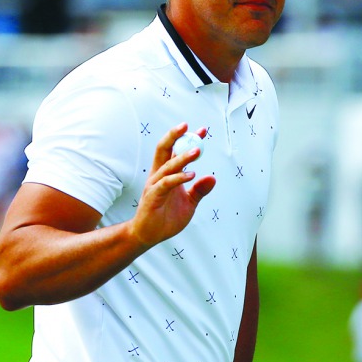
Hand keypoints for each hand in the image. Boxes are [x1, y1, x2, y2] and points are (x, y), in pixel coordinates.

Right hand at [131, 124, 215, 247]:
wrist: (149, 235)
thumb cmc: (167, 218)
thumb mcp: (190, 203)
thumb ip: (199, 190)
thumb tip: (212, 178)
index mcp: (167, 174)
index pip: (176, 151)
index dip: (187, 139)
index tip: (202, 130)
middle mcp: (158, 175)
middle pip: (163, 150)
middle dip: (175, 136)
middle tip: (188, 126)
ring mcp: (154, 185)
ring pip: (167, 166)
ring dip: (182, 157)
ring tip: (197, 151)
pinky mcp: (153, 197)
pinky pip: (166, 184)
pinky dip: (178, 178)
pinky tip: (191, 175)